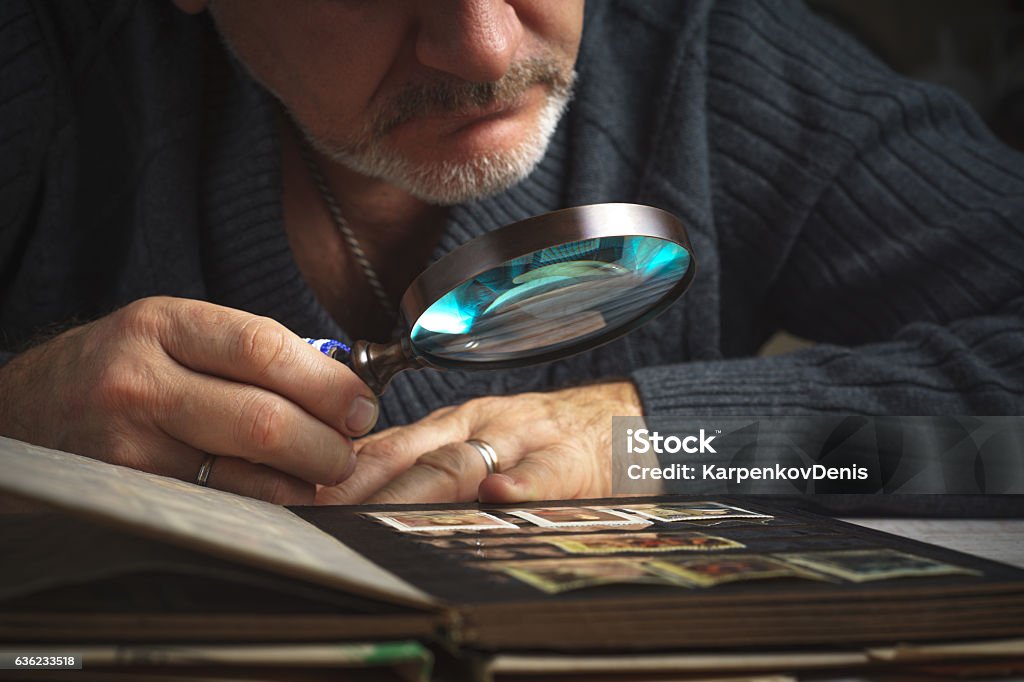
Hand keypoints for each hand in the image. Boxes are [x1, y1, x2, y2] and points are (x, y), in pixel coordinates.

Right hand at [0, 297, 377, 503]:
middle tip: (346, 451)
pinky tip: (281, 495)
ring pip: (243, 475)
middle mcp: (140, 383)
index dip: (328, 384)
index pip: (264, 350)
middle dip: (325, 444)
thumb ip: (251, 353)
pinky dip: (264, 505)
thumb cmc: (123, 368)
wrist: (28, 408)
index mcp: (163, 326)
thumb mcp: (175, 333)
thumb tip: (342, 389)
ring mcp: (127, 446)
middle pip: (262, 420)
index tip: (361, 406)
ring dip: (301, 482)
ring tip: (320, 474)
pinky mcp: (127, 495)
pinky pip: (217, 506)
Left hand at [315, 381, 642, 504]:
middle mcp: (483, 425)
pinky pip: (546, 470)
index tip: (304, 491)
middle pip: (416, 451)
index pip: (390, 442)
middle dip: (367, 481)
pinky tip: (501, 496)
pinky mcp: (573, 459)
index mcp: (458, 423)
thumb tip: (356, 489)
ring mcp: (526, 439)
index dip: (346, 467)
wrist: (625, 419)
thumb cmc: (543, 440)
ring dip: (420, 487)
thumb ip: (429, 461)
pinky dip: (524, 482)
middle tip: (325, 510)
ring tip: (384, 512)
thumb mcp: (482, 439)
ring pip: (468, 459)